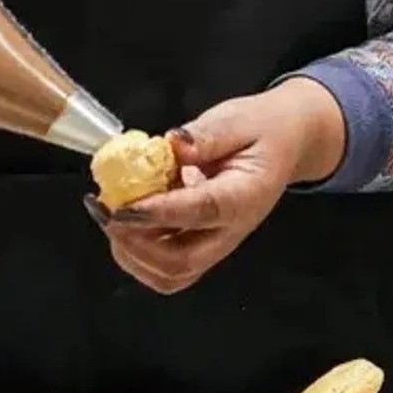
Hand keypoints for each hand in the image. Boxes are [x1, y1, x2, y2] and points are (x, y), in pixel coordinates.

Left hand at [94, 78, 345, 294]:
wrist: (286, 143)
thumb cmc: (262, 129)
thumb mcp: (238, 119)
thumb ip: (206, 134)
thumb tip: (173, 144)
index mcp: (244, 197)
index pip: (200, 212)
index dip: (156, 213)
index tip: (119, 205)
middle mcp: (231, 230)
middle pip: (180, 262)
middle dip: (135, 243)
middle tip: (107, 211)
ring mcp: (217, 244)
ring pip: (170, 274)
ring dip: (132, 253)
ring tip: (112, 217)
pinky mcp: (202, 245)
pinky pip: (167, 269)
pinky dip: (138, 254)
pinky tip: (126, 222)